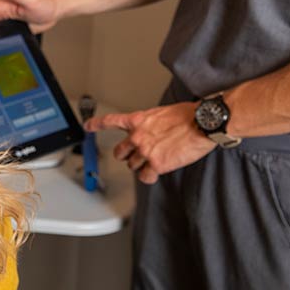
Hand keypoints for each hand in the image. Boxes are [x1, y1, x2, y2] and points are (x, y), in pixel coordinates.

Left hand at [84, 102, 216, 184]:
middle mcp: (138, 136)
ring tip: (156, 160)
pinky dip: (150, 177)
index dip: (96, 125)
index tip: (87, 126)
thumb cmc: (189, 116)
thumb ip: (150, 124)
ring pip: (133, 166)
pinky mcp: (157, 164)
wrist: (203, 123)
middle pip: (120, 152)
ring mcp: (145, 151)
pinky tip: (157, 172)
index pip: (111, 121)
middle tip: (138, 155)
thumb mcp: (162, 113)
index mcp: (138, 120)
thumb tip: (151, 132)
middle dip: (127, 155)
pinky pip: (145, 177)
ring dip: (142, 166)